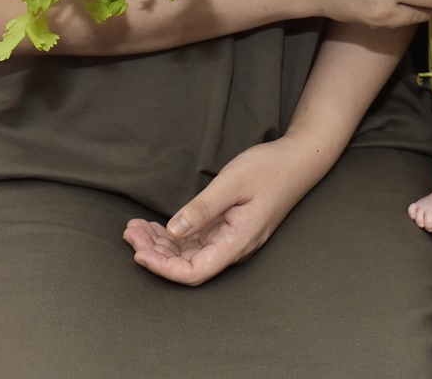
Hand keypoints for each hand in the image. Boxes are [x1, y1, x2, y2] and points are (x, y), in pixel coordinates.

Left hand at [122, 136, 321, 285]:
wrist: (300, 159)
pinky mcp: (231, 228)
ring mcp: (233, 238)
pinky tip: (159, 226)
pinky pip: (199, 240)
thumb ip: (203, 209)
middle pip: (188, 265)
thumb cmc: (271, 168)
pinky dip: (176, 235)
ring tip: (136, 228)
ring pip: (191, 253)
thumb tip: (174, 232)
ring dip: (162, 244)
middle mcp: (235, 246)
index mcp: (238, 241)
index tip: (138, 253)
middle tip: (130, 232)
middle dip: (155, 253)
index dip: (163, 268)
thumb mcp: (233, 182)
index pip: (194, 272)